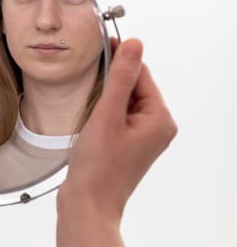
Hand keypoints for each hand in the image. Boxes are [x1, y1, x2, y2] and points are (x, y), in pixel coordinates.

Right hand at [56, 39, 176, 246]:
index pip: (142, 75)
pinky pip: (118, 117)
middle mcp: (156, 128)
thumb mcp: (108, 115)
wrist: (87, 204)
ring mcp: (142, 138)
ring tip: (87, 102)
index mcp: (159, 119)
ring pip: (124, 102)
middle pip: (134, 88)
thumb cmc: (98, 167)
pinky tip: (89, 116)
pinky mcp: (127, 144)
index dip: (121, 58)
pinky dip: (104, 111)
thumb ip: (120, 78)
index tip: (103, 42)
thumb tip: (134, 45)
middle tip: (88, 75)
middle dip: (111, 80)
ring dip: (105, 96)